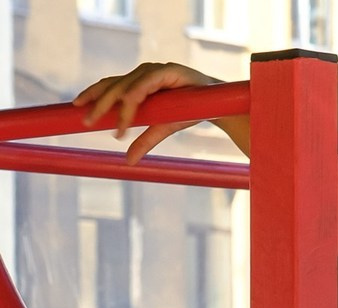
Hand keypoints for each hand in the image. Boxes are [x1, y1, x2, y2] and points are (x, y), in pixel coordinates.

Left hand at [74, 62, 221, 163]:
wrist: (216, 106)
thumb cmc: (188, 112)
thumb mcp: (162, 129)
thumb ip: (144, 142)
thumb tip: (128, 162)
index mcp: (137, 83)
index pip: (109, 86)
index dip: (92, 95)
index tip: (76, 110)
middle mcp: (142, 74)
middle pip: (113, 85)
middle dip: (97, 102)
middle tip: (85, 120)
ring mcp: (153, 71)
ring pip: (126, 86)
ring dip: (114, 104)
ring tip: (108, 123)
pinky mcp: (167, 71)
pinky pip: (145, 84)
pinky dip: (134, 96)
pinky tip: (126, 110)